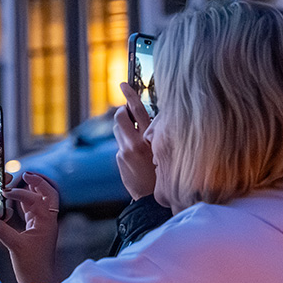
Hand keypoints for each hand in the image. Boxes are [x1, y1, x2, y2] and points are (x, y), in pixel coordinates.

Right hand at [0, 172, 60, 282]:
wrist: (40, 281)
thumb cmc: (32, 267)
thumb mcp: (15, 247)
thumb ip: (1, 230)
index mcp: (47, 223)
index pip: (35, 199)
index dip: (20, 193)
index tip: (6, 193)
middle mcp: (48, 222)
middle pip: (49, 194)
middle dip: (39, 182)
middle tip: (26, 173)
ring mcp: (44, 226)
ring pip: (43, 201)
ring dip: (34, 190)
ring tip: (22, 180)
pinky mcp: (38, 231)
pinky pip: (35, 211)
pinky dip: (27, 202)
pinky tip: (17, 200)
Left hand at [113, 82, 156, 199]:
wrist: (152, 198)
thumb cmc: (164, 171)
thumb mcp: (163, 149)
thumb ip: (154, 133)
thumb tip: (145, 119)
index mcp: (149, 138)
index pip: (137, 110)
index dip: (130, 94)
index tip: (123, 84)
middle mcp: (134, 143)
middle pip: (120, 117)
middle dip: (121, 112)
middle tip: (126, 113)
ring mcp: (124, 151)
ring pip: (117, 129)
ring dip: (124, 128)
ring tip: (135, 137)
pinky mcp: (119, 158)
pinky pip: (120, 144)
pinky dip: (126, 144)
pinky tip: (136, 156)